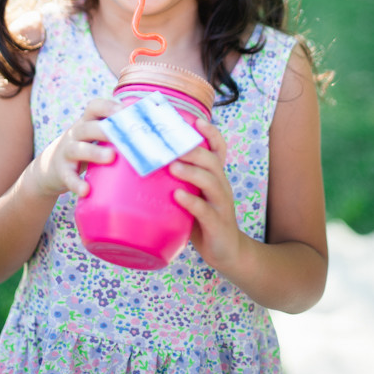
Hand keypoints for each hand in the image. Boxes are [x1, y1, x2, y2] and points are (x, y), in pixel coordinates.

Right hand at [34, 98, 120, 198]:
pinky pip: (68, 177)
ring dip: (94, 152)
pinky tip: (86, 190)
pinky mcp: (62, 171)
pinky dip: (76, 184)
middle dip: (105, 129)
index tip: (127, 110)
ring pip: (78, 149)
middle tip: (124, 134)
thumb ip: (117, 131)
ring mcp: (67, 151)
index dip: (109, 106)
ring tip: (111, 158)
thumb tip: (156, 130)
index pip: (95, 107)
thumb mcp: (97, 136)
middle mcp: (76, 133)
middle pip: (88, 126)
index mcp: (87, 122)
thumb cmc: (87, 149)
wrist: (53, 167)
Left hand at [170, 117, 240, 270]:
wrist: (228, 252)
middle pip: (212, 161)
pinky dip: (192, 202)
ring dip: (191, 172)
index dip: (211, 134)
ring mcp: (221, 205)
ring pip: (211, 182)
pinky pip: (206, 211)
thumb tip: (145, 162)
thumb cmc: (203, 220)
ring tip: (172, 166)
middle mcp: (221, 186)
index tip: (197, 120)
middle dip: (193, 149)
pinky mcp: (218, 225)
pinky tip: (177, 197)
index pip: (219, 149)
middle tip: (171, 143)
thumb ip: (178, 181)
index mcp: (216, 177)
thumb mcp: (194, 195)